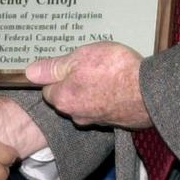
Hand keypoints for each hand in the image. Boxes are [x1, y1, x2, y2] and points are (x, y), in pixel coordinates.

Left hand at [26, 41, 151, 128]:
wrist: (150, 91)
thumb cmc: (114, 70)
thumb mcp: (80, 57)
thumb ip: (55, 67)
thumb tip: (30, 73)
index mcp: (63, 98)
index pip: (48, 89)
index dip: (57, 75)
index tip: (68, 65)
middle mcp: (76, 115)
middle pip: (67, 98)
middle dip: (74, 84)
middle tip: (88, 66)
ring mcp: (96, 121)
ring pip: (86, 104)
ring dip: (92, 92)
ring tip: (105, 74)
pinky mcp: (114, 122)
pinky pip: (103, 108)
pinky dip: (107, 99)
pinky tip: (117, 85)